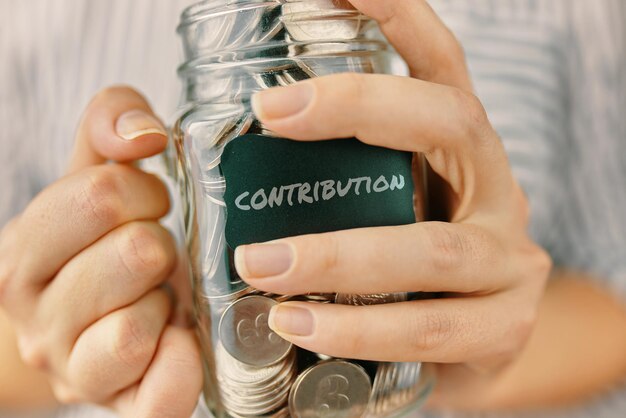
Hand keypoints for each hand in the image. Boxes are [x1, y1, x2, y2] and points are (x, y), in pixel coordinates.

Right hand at [0, 87, 201, 416]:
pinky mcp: (126, 406)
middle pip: (134, 255)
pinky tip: (182, 339)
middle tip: (153, 252)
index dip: (143, 192)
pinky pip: (159, 396)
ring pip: (134, 329)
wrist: (81, 321)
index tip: (148, 204)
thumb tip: (144, 131)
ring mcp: (78, 371)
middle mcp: (39, 321)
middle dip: (160, 242)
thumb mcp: (91, 172)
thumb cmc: (94, 242)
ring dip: (166, 299)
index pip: (100, 197)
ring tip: (159, 295)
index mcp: (22, 255)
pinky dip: (180, 366)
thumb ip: (110, 121)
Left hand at [234, 0, 551, 410]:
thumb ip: (341, 178)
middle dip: (357, 107)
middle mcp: (495, 187)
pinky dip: (359, 331)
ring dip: (338, 255)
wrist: (468, 343)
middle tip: (271, 113)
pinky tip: (301, 327)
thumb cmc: (408, 264)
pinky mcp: (504, 326)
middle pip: (445, 122)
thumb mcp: (384, 205)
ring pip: (433, 248)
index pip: (439, 64)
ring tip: (260, 265)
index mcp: (461, 147)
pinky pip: (431, 328)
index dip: (400, 16)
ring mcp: (509, 258)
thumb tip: (241, 152)